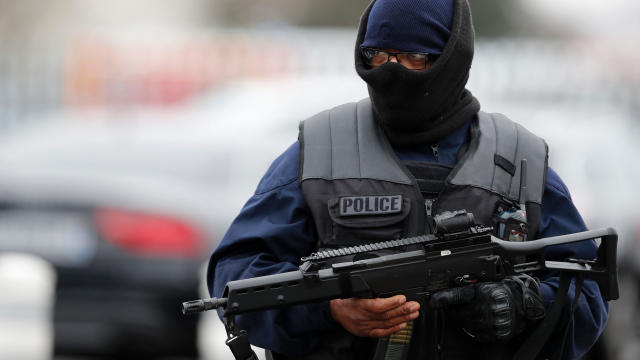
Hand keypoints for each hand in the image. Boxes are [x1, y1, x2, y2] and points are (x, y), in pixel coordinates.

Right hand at [329, 295, 419, 337]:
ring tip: (413, 314)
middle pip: (385, 315)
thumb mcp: (354, 290)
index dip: (392, 303)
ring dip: (401, 319)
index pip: (378, 305)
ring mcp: (365, 326)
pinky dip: (393, 329)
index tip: (403, 298)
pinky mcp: (366, 332)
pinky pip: (381, 332)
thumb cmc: (344, 298)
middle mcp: (363, 317)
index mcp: (359, 305)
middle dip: (402, 310)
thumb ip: (368, 290)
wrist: (334, 310)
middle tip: (414, 306)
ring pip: (386, 323)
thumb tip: (385, 287)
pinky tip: (402, 325)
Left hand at [429, 275, 544, 342]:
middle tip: (463, 306)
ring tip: (476, 312)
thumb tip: (450, 287)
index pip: (458, 295)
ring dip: (466, 320)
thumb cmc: (504, 291)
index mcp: (482, 293)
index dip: (443, 298)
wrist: (524, 304)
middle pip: (459, 313)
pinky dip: (476, 329)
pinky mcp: (494, 334)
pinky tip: (483, 321)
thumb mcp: (485, 283)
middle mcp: (485, 308)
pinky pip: (477, 334)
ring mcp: (489, 323)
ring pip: (466, 324)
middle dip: (457, 310)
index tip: (432, 301)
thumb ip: (468, 287)